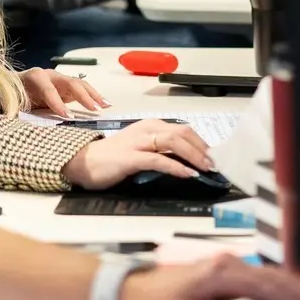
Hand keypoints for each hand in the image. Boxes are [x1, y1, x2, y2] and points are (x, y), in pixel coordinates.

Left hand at [19, 68, 109, 117]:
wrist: (11, 87)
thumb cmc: (13, 97)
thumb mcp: (14, 104)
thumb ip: (21, 112)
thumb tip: (27, 126)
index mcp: (34, 78)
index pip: (47, 88)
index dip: (57, 101)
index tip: (67, 117)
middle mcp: (49, 75)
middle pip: (68, 82)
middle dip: (81, 96)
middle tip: (93, 109)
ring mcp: (60, 80)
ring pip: (79, 84)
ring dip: (93, 95)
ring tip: (105, 106)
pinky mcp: (66, 88)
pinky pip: (82, 90)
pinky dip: (94, 97)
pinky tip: (105, 105)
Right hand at [61, 118, 212, 188]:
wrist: (84, 162)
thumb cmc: (113, 158)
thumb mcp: (141, 148)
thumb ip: (161, 150)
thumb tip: (188, 161)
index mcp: (150, 125)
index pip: (183, 129)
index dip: (202, 143)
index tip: (214, 157)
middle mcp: (146, 129)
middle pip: (182, 132)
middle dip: (202, 148)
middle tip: (215, 164)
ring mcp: (138, 142)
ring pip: (172, 142)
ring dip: (193, 155)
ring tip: (206, 168)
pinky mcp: (130, 157)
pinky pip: (158, 160)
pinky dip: (176, 166)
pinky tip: (187, 174)